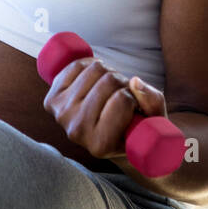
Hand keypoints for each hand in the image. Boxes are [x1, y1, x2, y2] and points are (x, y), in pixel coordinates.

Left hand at [42, 56, 168, 161]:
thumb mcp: (155, 124)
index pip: (122, 100)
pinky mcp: (52, 100)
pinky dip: (89, 63)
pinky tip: (96, 77)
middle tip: (124, 93)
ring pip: (94, 69)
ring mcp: (61, 114)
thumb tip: (135, 81)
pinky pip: (75, 65)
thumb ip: (153, 103)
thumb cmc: (136, 130)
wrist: (106, 136)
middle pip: (108, 81)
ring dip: (109, 72)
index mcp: (101, 145)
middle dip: (123, 81)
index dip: (134, 96)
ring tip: (112, 88)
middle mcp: (77, 131)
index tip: (135, 105)